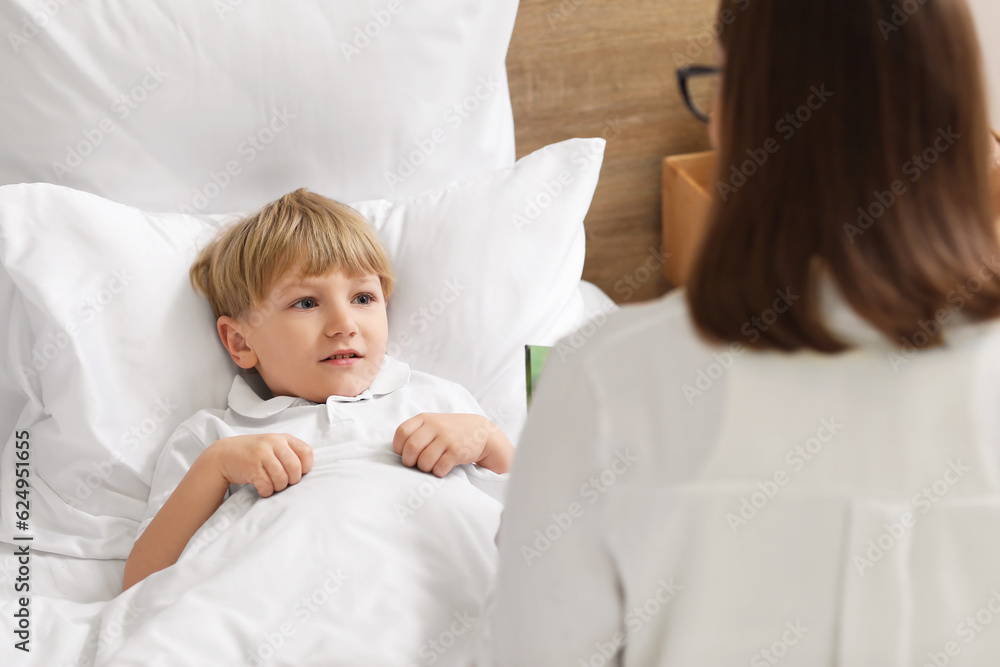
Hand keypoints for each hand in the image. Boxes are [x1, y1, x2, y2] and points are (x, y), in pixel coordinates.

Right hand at [206, 433, 313, 497]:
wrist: (224, 454)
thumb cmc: (253, 453)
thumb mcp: (272, 446)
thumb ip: (289, 453)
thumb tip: (306, 472)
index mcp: (283, 438)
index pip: (306, 452)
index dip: (306, 467)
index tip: (298, 473)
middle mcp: (273, 443)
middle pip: (295, 468)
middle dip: (292, 481)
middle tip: (285, 483)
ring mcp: (261, 454)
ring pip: (282, 478)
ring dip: (279, 487)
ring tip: (273, 486)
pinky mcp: (251, 467)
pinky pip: (267, 485)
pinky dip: (267, 492)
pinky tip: (263, 489)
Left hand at [393, 413, 512, 476]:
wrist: (481, 431)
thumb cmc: (452, 430)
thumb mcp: (434, 423)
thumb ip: (417, 431)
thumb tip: (399, 452)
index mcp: (425, 418)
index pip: (402, 433)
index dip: (400, 447)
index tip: (406, 453)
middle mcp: (435, 426)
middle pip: (411, 449)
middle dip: (410, 462)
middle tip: (416, 464)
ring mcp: (447, 438)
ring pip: (424, 461)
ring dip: (425, 469)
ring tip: (432, 466)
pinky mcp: (457, 451)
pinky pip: (439, 468)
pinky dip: (438, 472)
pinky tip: (443, 468)